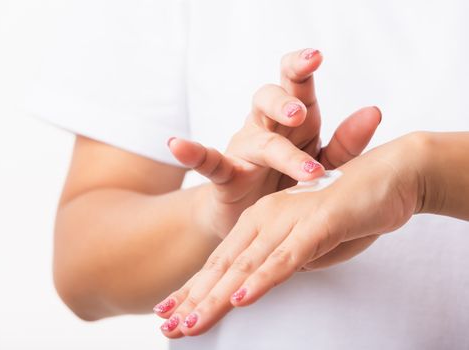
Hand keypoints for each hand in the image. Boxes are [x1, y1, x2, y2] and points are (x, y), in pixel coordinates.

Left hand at [157, 132, 424, 336]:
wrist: (390, 175)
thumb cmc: (348, 211)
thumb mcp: (309, 245)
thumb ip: (285, 262)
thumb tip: (266, 283)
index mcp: (260, 221)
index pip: (222, 262)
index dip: (195, 291)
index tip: (171, 316)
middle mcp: (267, 218)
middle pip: (225, 266)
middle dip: (195, 300)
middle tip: (169, 328)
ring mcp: (289, 219)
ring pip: (247, 265)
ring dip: (218, 298)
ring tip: (191, 324)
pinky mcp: (317, 223)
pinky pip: (286, 256)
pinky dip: (263, 279)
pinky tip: (241, 299)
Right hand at [170, 48, 380, 238]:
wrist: (257, 220)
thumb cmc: (291, 186)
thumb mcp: (325, 165)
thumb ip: (347, 143)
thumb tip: (373, 110)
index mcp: (295, 123)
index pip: (296, 84)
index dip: (301, 67)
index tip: (315, 57)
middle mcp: (266, 128)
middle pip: (268, 99)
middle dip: (284, 102)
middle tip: (300, 115)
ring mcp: (243, 149)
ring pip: (253, 135)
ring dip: (274, 147)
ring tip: (303, 168)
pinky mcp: (226, 175)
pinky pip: (208, 161)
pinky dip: (193, 153)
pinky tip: (177, 144)